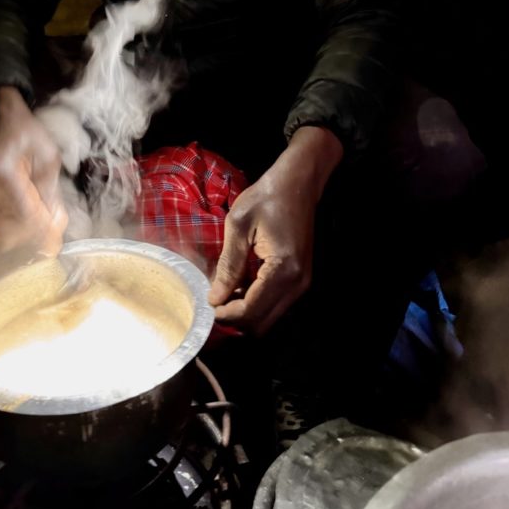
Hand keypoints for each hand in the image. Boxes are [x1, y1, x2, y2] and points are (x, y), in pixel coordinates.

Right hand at [0, 86, 66, 251]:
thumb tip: (55, 221)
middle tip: (50, 237)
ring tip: (39, 229)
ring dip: (21, 236)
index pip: (26, 217)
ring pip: (0, 234)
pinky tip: (24, 222)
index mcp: (5, 175)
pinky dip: (10, 229)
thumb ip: (50, 189)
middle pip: (11, 232)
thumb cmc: (24, 130)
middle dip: (33, 238)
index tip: (56, 242)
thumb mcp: (48, 153)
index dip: (43, 233)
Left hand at [208, 126, 342, 333]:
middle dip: (235, 319)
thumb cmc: (266, 197)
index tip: (207, 301)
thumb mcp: (238, 225)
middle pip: (261, 325)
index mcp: (283, 269)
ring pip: (269, 319)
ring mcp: (302, 284)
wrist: (298, 183)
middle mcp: (298, 283)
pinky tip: (240, 285)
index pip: (251, 311)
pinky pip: (275, 305)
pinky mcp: (300, 280)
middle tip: (214, 299)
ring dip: (245, 312)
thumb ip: (228, 265)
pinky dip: (255, 303)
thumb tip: (214, 298)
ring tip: (225, 290)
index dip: (225, 314)